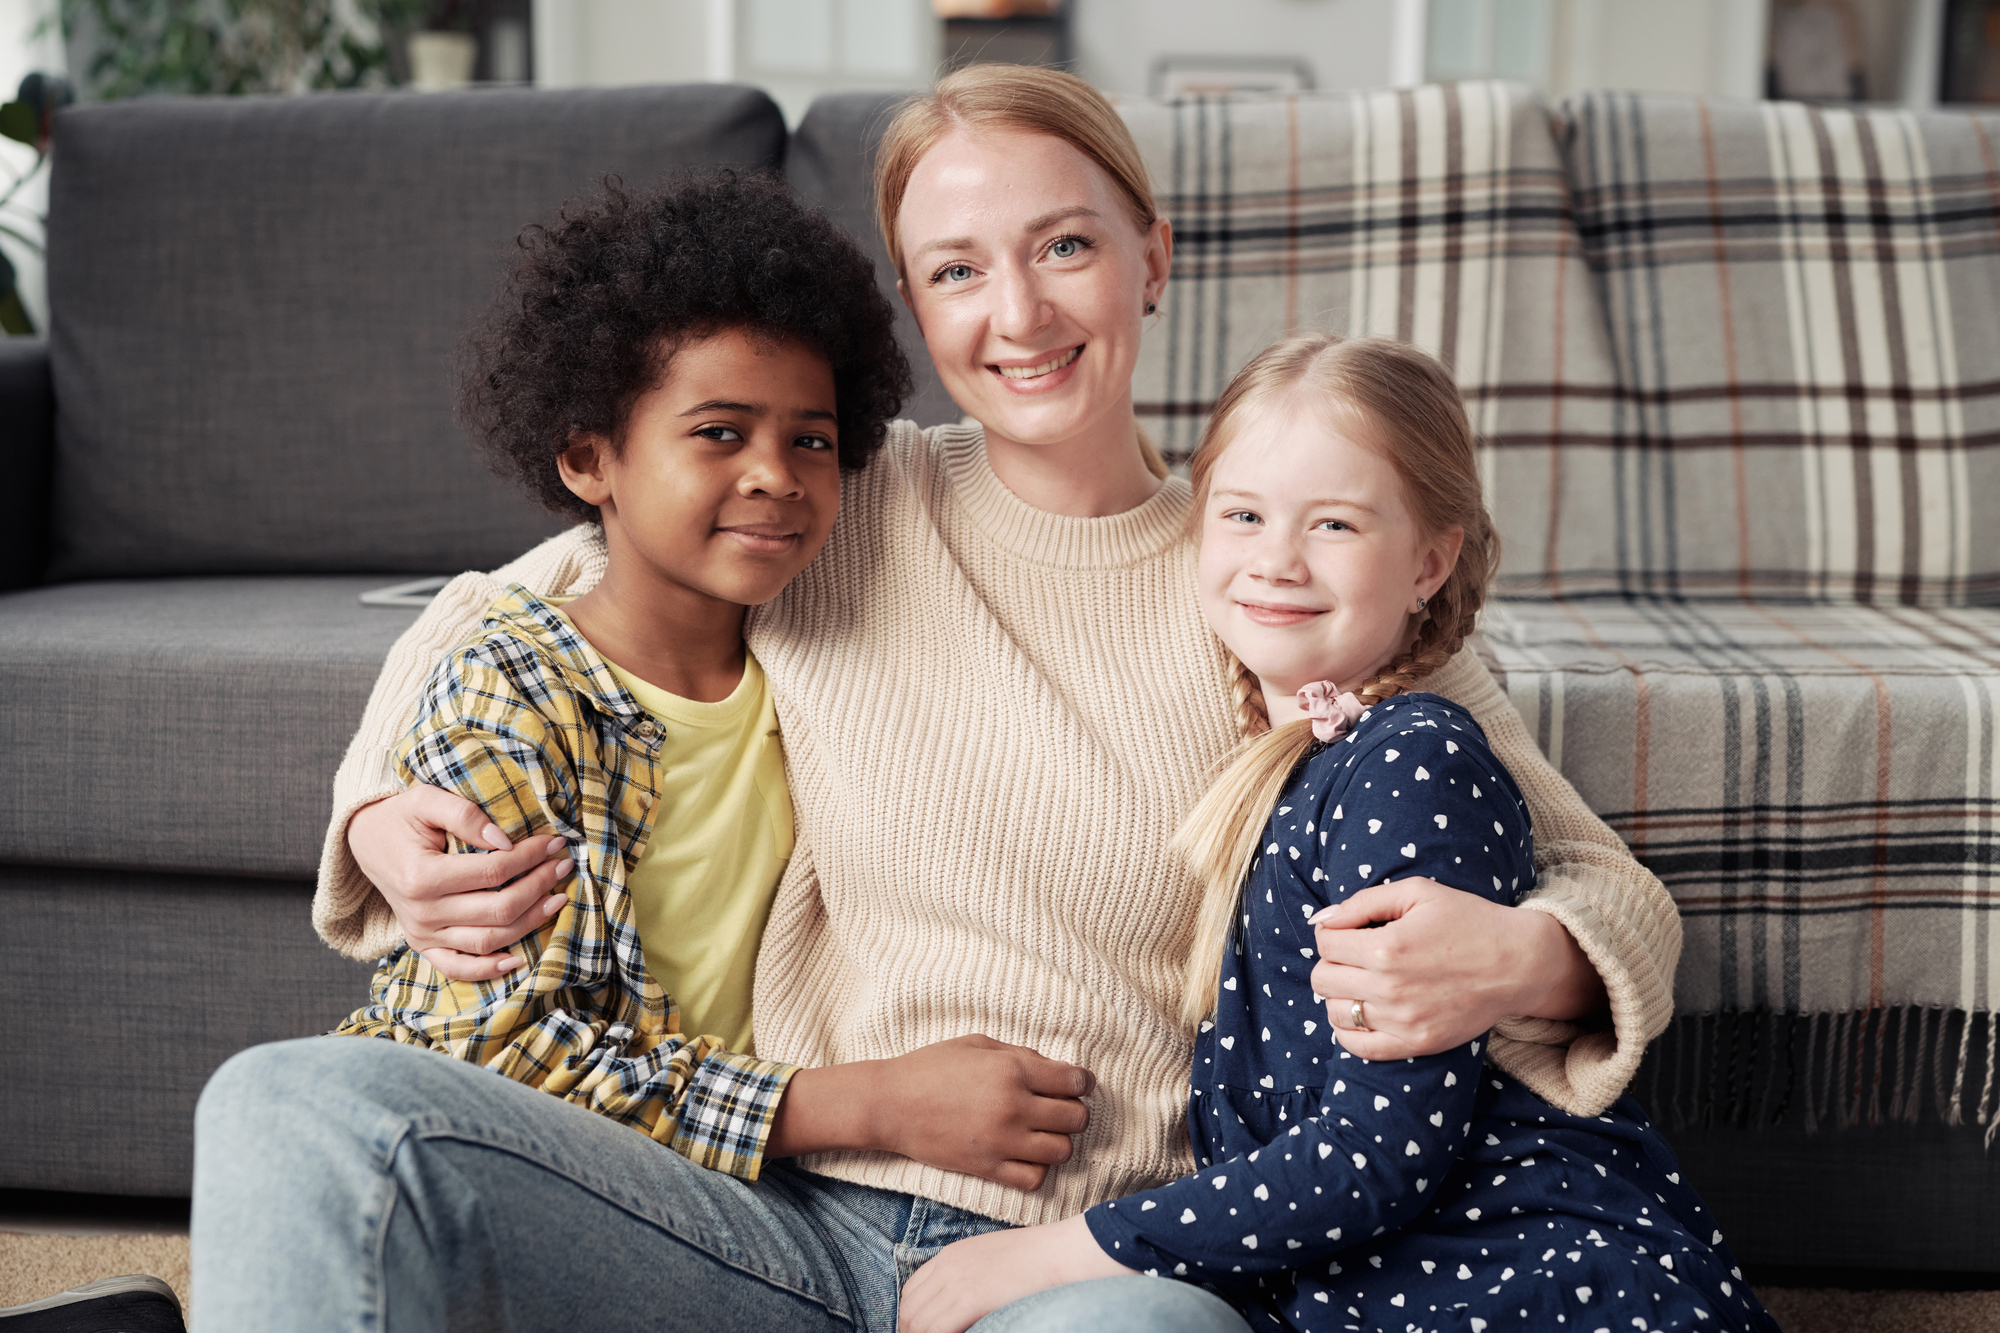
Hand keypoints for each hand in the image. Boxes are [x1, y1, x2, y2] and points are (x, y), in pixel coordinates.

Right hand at [347, 785, 573, 980]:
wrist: (365, 842)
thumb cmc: (400, 818)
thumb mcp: (425, 800)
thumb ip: (465, 815)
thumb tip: (505, 840)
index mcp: (422, 876)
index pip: (493, 871)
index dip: (530, 857)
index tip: (554, 842)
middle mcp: (422, 913)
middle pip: (498, 909)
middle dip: (539, 886)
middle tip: (563, 865)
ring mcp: (422, 934)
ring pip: (489, 940)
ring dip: (530, 922)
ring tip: (558, 899)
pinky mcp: (423, 945)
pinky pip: (458, 968)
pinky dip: (489, 969)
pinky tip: (519, 957)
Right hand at [768, 1035, 1093, 1189]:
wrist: (890, 1104)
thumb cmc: (931, 1066)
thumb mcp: (978, 1044)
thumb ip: (1020, 1055)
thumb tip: (1056, 1069)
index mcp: (1013, 1069)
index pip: (1075, 1081)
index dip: (1082, 1082)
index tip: (1075, 1084)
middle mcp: (1014, 1106)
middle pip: (1076, 1118)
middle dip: (1074, 1112)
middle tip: (1059, 1108)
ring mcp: (1002, 1141)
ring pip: (1062, 1151)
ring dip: (1058, 1141)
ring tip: (1042, 1133)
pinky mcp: (988, 1168)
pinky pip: (1035, 1178)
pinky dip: (1037, 1168)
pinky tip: (1025, 1155)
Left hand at [897, 1214, 1131, 1332]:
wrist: (1060, 1253)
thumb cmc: (1036, 1262)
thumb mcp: (991, 1261)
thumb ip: (968, 1279)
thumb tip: (960, 1309)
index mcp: (950, 1255)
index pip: (911, 1292)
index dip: (911, 1319)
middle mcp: (947, 1266)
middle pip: (909, 1308)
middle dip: (912, 1332)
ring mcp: (957, 1281)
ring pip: (917, 1322)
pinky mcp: (970, 1298)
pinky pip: (935, 1330)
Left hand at [1309, 878, 1604, 1059]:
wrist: (1518, 963)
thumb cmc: (1468, 920)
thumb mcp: (1418, 893)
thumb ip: (1362, 902)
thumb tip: (1320, 920)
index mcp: (1387, 947)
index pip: (1325, 942)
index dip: (1333, 932)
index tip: (1351, 931)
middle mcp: (1390, 988)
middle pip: (1322, 978)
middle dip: (1333, 961)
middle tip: (1357, 955)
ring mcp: (1402, 1021)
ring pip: (1335, 1012)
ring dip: (1341, 994)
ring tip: (1365, 981)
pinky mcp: (1415, 1044)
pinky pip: (1357, 1046)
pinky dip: (1350, 1030)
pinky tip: (1367, 1010)